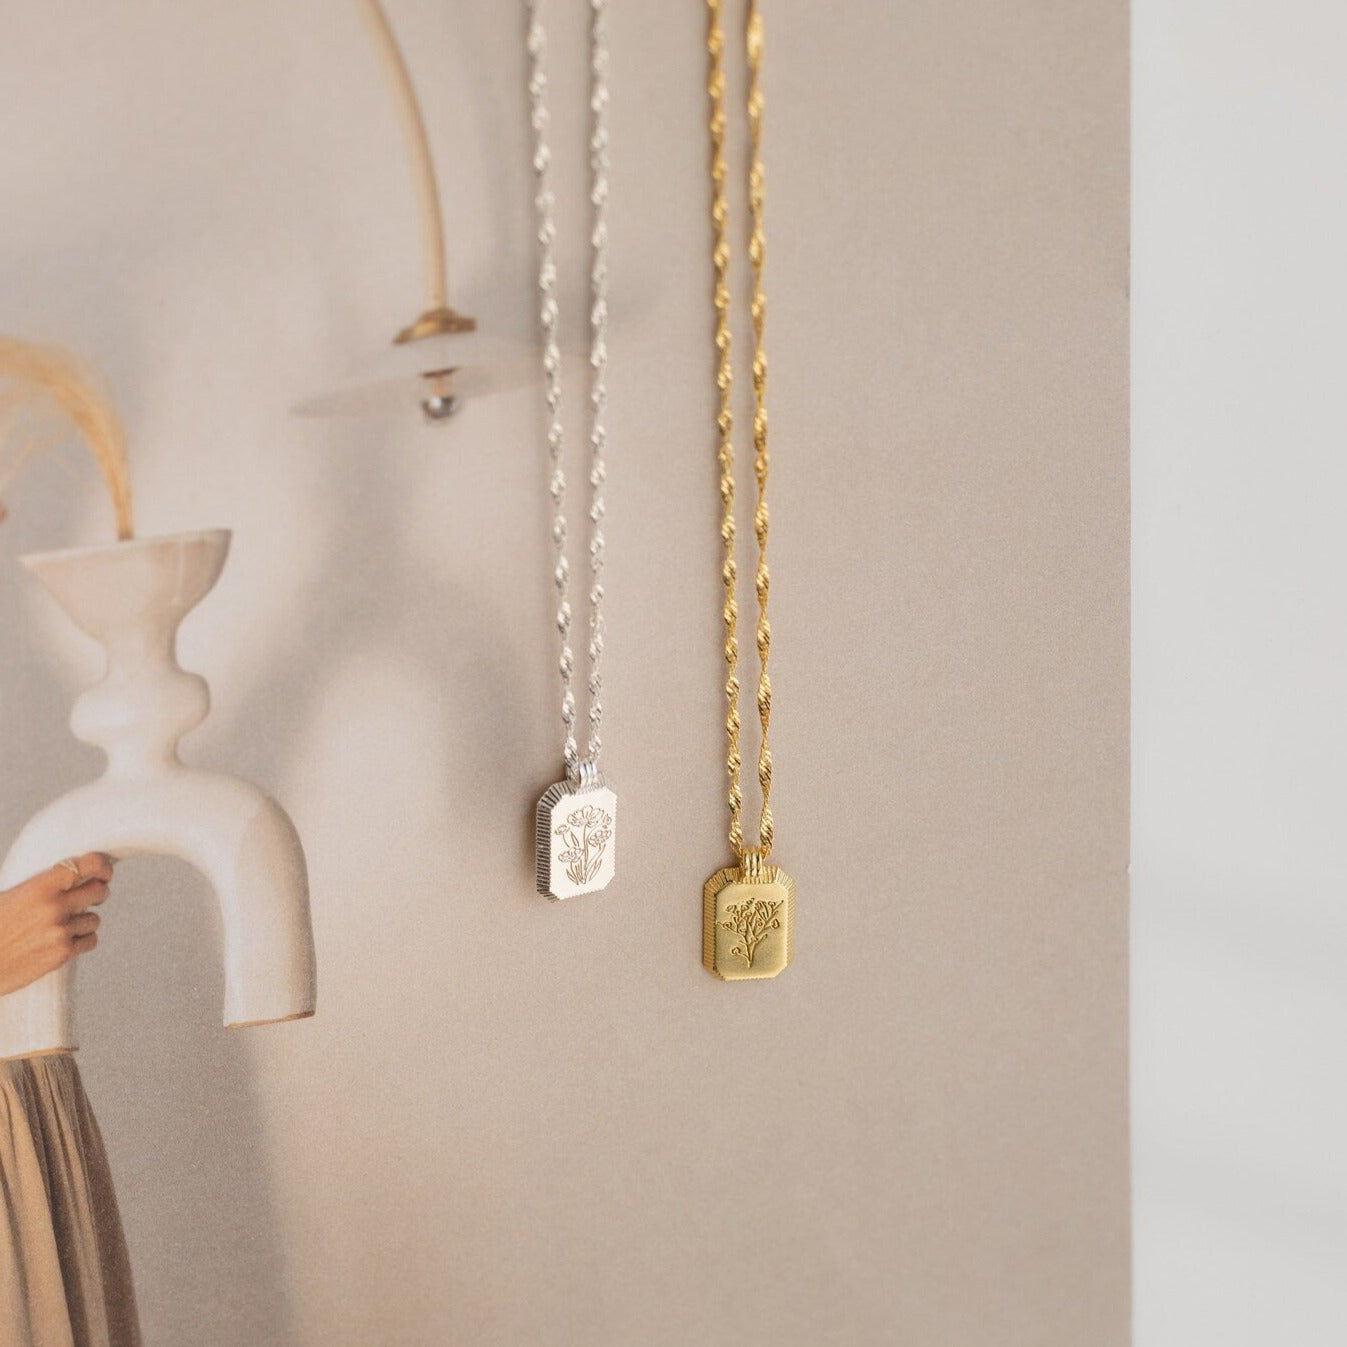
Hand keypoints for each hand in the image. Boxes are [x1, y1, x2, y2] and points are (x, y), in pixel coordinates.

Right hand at [0, 853, 112, 996]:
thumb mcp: (12, 895)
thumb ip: (42, 885)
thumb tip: (72, 876)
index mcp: (39, 886)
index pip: (90, 864)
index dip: (102, 867)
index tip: (103, 873)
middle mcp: (54, 906)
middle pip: (100, 891)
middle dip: (98, 893)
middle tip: (90, 897)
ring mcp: (60, 930)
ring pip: (94, 919)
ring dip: (84, 921)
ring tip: (64, 924)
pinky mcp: (62, 953)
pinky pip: (90, 940)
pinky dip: (82, 940)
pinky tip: (66, 940)